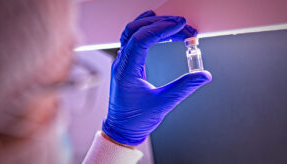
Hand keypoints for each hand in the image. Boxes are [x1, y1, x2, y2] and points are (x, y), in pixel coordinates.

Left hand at [102, 10, 211, 145]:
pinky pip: (134, 40)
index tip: (180, 25)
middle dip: (161, 24)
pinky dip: (147, 30)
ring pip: (133, 33)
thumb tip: (203, 75)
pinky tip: (157, 26)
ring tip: (175, 25)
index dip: (161, 29)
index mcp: (126, 71)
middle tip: (184, 26)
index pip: (141, 40)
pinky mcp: (128, 64)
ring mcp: (123, 62)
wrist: (122, 129)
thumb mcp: (162, 104)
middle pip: (137, 31)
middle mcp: (122, 63)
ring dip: (154, 25)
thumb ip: (183, 88)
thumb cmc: (136, 120)